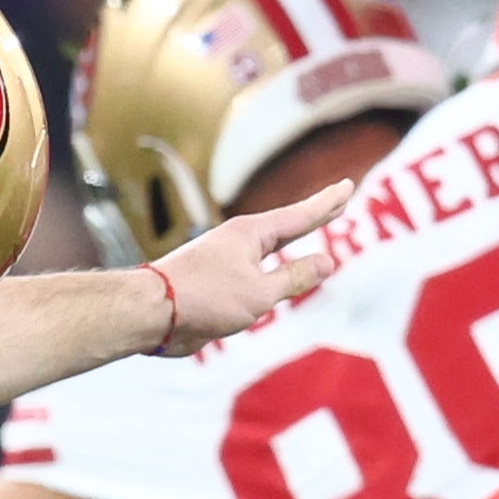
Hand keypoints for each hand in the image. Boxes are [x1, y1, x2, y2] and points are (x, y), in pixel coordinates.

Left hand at [152, 176, 351, 351]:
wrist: (151, 313)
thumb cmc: (204, 298)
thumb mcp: (259, 293)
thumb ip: (294, 277)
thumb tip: (327, 261)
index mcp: (250, 234)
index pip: (300, 216)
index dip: (327, 204)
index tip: (347, 185)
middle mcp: (238, 241)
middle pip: (286, 226)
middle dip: (314, 215)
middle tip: (338, 200)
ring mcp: (224, 260)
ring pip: (268, 248)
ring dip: (292, 239)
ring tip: (309, 227)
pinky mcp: (214, 282)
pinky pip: (254, 271)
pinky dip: (273, 266)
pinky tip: (273, 272)